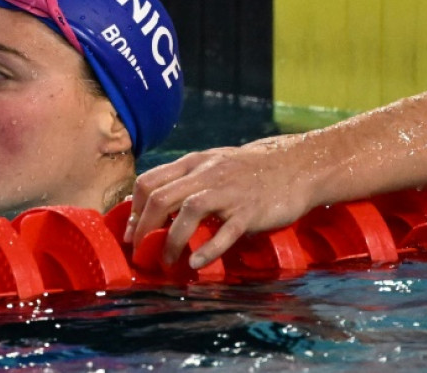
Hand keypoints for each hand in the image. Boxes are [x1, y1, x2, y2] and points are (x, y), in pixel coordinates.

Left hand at [124, 134, 319, 268]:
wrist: (296, 164)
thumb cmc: (247, 170)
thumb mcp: (210, 164)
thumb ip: (183, 180)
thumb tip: (150, 203)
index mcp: (192, 163)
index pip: (149, 182)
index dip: (134, 210)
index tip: (130, 233)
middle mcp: (206, 174)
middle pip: (162, 198)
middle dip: (144, 229)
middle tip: (140, 251)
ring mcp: (228, 192)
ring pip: (189, 212)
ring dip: (171, 241)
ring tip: (166, 261)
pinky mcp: (250, 211)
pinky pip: (225, 231)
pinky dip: (208, 249)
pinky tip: (196, 263)